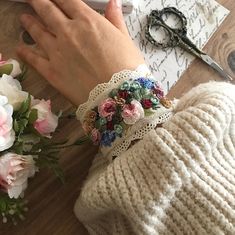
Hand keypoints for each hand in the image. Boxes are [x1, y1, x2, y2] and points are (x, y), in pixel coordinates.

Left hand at [17, 0, 144, 104]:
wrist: (119, 96)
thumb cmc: (127, 68)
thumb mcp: (125, 40)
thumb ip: (115, 20)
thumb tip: (113, 3)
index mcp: (88, 21)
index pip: (66, 0)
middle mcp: (68, 32)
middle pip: (47, 10)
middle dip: (38, 2)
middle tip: (31, 0)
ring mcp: (57, 52)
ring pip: (37, 31)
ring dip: (29, 22)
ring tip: (24, 18)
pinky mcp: (51, 72)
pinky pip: (33, 59)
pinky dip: (25, 52)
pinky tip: (20, 49)